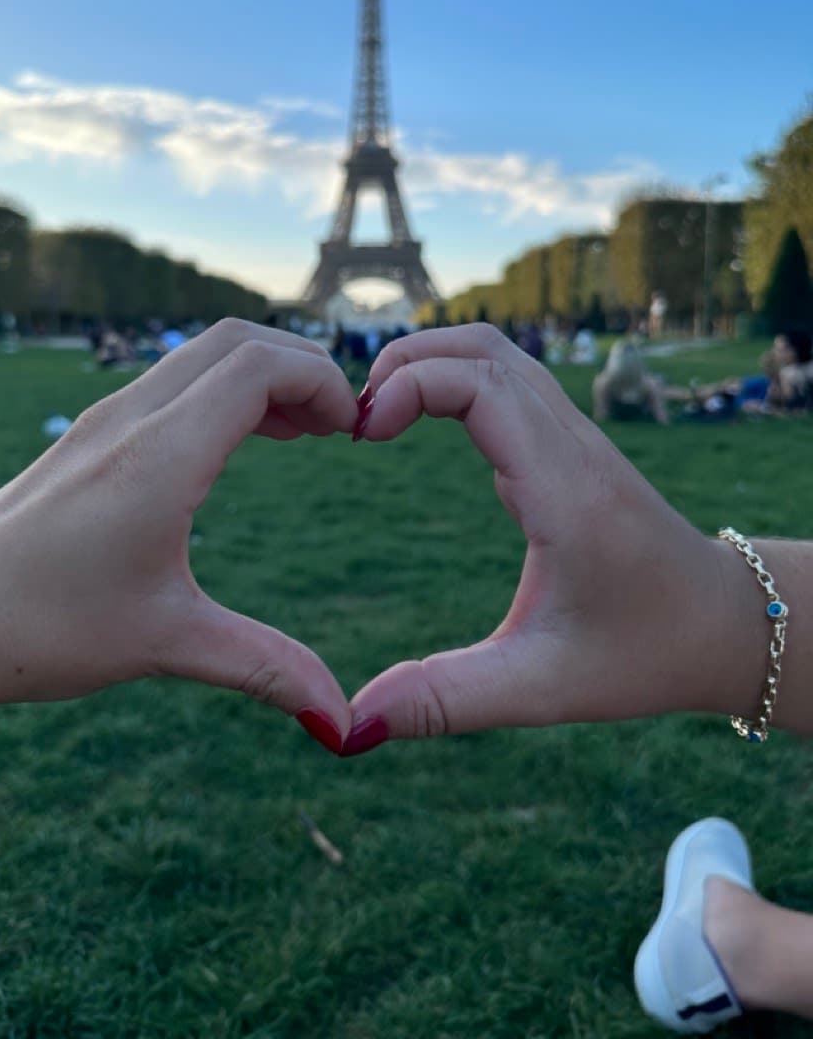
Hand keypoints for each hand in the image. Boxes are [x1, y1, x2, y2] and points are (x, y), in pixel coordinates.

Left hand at [0, 321, 355, 747]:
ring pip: (200, 354)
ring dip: (261, 374)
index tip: (354, 432)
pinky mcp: (89, 435)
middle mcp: (132, 419)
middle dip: (302, 365)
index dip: (323, 381)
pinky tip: (238, 444)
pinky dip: (222, 390)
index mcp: (160, 456)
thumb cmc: (42, 628)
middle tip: (340, 425)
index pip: (259, 366)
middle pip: (236, 339)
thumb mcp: (167, 644)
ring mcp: (104, 420)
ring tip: (305, 431)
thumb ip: (265, 668)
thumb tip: (343, 726)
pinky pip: (171, 381)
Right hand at [348, 325, 765, 746]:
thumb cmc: (642, 655)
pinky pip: (507, 379)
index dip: (410, 386)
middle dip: (406, 361)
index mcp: (565, 491)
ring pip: (497, 354)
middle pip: (483, 349)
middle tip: (354, 419)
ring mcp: (575, 437)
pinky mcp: (570, 444)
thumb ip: (444, 702)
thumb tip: (349, 725)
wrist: (725, 625)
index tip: (362, 435)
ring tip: (375, 416)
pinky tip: (416, 422)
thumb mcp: (540, 688)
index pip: (480, 384)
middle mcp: (572, 447)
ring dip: (429, 362)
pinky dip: (452, 377)